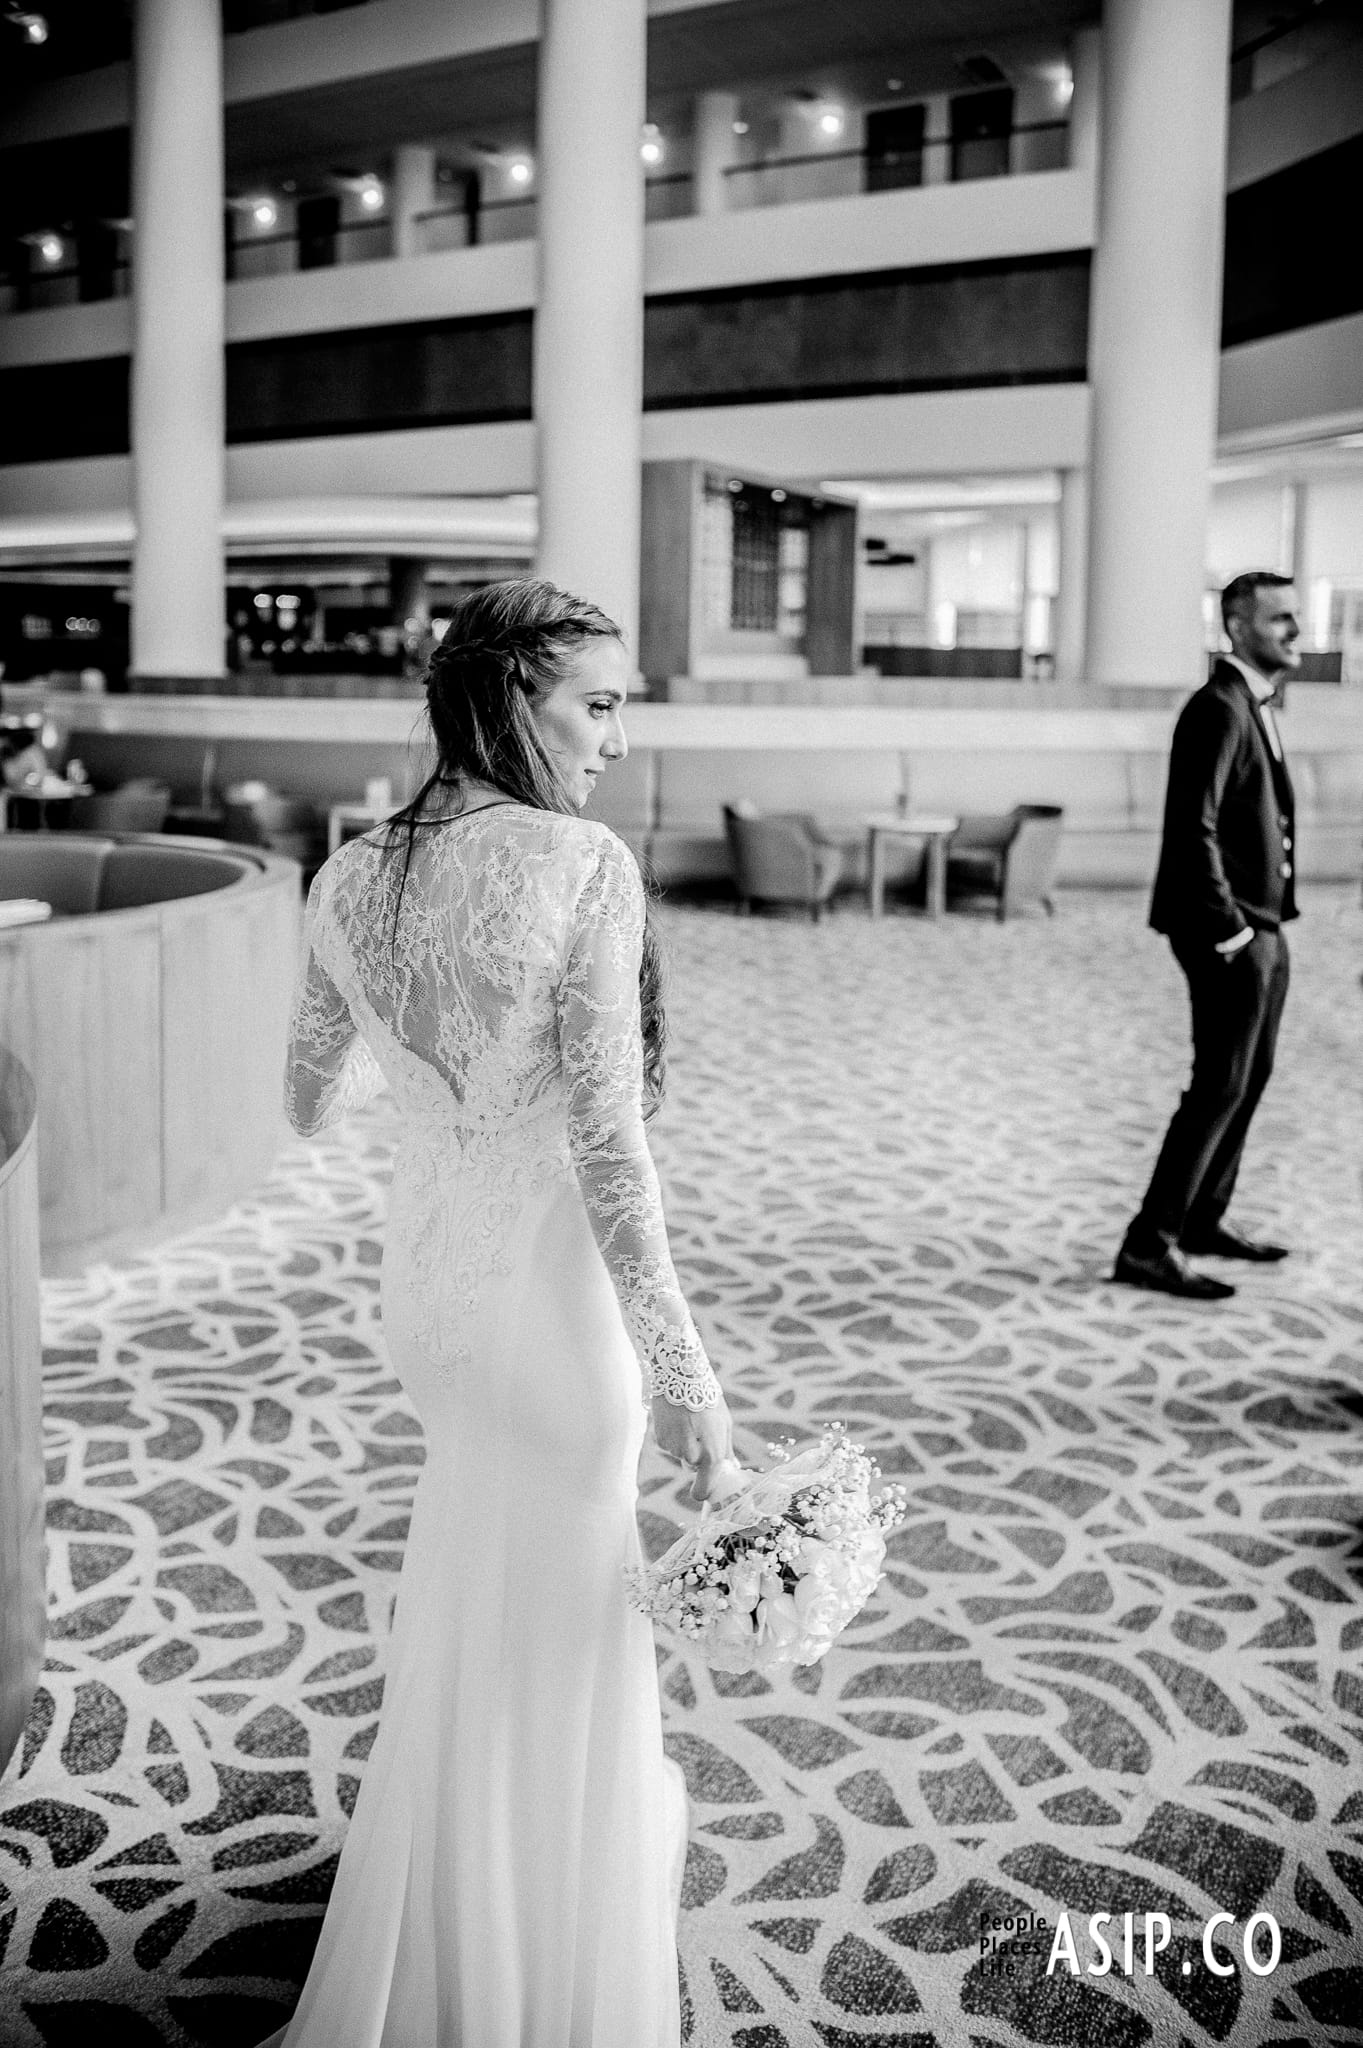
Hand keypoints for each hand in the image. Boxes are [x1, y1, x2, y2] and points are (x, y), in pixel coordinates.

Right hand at [650, 1391, 743, 1505]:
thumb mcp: (724, 1424)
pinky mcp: (660, 1439)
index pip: (703, 1490)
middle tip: (701, 1433)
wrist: (680, 1376)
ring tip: (689, 1420)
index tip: (704, 1489)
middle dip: (697, 1458)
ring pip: (681, 1455)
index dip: (703, 1492)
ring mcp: (673, 1448)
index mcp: (710, 1454)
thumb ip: (726, 1450)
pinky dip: (674, 1436)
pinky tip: (678, 1419)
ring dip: (686, 1444)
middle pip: (692, 1468)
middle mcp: (690, 1455)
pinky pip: (670, 1445)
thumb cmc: (708, 1399)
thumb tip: (731, 1467)